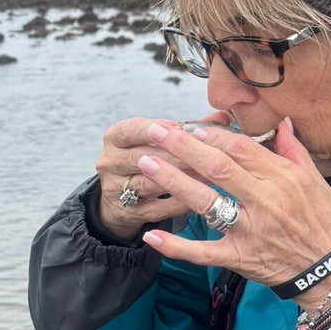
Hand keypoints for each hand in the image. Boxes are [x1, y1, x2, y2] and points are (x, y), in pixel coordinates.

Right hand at [96, 112, 230, 239]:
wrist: (122, 197)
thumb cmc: (148, 159)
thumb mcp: (156, 139)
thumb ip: (187, 128)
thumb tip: (222, 117)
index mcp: (114, 139)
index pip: (131, 130)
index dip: (156, 128)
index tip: (181, 127)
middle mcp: (109, 163)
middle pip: (143, 157)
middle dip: (177, 155)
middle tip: (207, 154)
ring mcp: (115, 190)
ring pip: (150, 184)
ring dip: (182, 180)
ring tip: (210, 176)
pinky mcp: (127, 213)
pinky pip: (157, 209)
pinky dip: (180, 203)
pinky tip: (200, 197)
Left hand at [135, 118, 330, 310]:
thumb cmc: (326, 222)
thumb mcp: (316, 181)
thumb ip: (293, 150)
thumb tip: (280, 121)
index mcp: (283, 178)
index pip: (241, 149)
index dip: (212, 135)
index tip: (188, 125)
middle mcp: (265, 201)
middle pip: (218, 168)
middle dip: (184, 147)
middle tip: (156, 131)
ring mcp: (250, 230)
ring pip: (206, 202)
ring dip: (173, 181)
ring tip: (146, 164)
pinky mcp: (239, 258)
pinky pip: (202, 251)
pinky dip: (175, 246)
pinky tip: (151, 236)